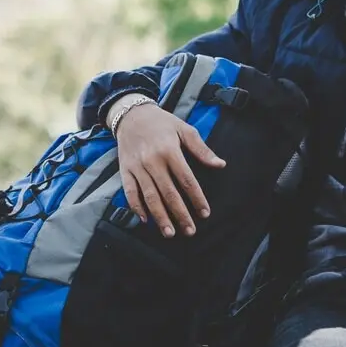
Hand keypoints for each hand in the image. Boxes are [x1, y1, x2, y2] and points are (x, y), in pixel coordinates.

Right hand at [112, 101, 225, 237]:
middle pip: (168, 192)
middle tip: (190, 231)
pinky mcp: (125, 170)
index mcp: (169, 150)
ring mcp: (137, 167)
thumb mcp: (184, 129)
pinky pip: (129, 192)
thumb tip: (220, 164)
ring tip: (169, 232)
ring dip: (160, 216)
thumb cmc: (161, 122)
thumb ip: (202, 149)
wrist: (131, 114)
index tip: (205, 213)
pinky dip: (136, 207)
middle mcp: (152, 161)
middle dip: (180, 214)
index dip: (196, 198)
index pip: (186, 180)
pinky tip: (145, 219)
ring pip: (149, 196)